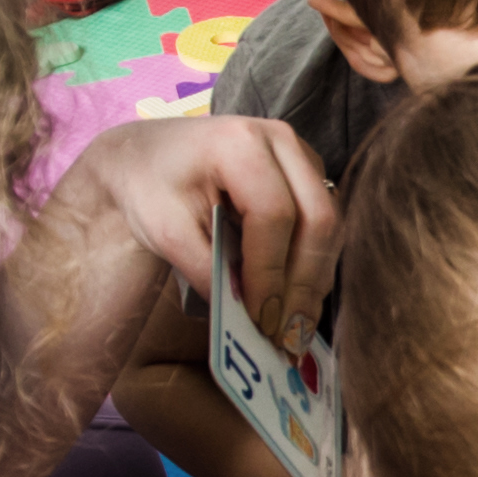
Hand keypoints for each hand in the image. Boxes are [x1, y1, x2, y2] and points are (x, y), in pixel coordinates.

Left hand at [67, 109, 338, 335]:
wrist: (147, 157)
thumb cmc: (151, 189)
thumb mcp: (166, 232)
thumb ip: (208, 271)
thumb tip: (250, 319)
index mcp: (239, 143)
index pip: (273, 215)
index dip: (271, 273)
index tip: (261, 321)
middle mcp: (280, 140)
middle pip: (317, 219)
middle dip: (303, 284)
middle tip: (288, 336)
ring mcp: (300, 154)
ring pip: (329, 224)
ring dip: (315, 281)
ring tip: (295, 329)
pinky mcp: (308, 173)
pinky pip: (325, 223)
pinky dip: (314, 266)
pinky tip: (298, 302)